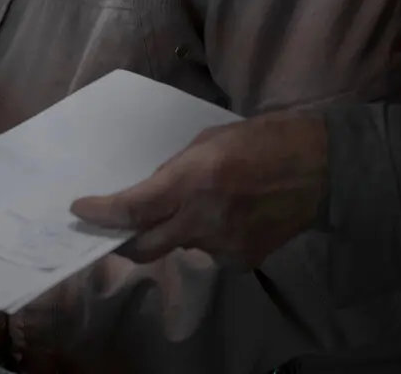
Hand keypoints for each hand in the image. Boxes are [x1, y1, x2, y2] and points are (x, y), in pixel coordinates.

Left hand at [72, 113, 327, 265]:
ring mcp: (223, 246)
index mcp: (192, 181)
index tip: (80, 210)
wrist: (320, 170)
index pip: (132, 209)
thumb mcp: (208, 141)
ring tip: (200, 203)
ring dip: (175, 229)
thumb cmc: (262, 140)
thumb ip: (176, 171)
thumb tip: (151, 193)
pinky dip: (207, 236)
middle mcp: (202, 220)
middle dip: (121, 241)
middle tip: (109, 231)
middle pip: (144, 246)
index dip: (101, 214)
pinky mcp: (242, 261)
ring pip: (180, 246)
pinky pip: (209, 251)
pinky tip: (229, 215)